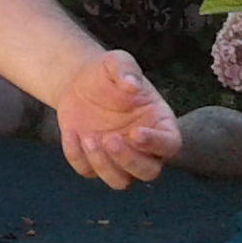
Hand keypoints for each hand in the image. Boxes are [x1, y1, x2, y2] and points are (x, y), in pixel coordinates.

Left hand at [54, 49, 180, 188]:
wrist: (78, 82)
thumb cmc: (106, 73)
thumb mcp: (116, 62)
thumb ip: (126, 69)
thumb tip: (132, 84)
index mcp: (159, 123)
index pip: (170, 144)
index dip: (156, 144)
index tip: (135, 133)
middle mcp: (144, 147)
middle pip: (149, 172)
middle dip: (130, 161)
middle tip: (109, 139)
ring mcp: (119, 158)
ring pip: (120, 181)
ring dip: (104, 165)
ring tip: (88, 137)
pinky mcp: (94, 161)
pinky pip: (88, 172)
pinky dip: (77, 157)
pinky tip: (71, 132)